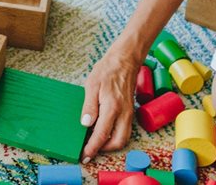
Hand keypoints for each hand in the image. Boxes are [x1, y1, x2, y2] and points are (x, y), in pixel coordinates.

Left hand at [80, 45, 139, 161]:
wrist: (125, 60)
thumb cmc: (107, 70)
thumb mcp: (92, 85)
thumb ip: (89, 106)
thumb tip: (85, 124)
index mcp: (112, 107)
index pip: (102, 135)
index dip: (92, 148)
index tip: (84, 155)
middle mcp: (124, 113)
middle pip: (117, 142)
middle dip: (103, 150)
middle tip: (89, 150)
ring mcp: (129, 113)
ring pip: (123, 138)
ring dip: (111, 144)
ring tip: (95, 142)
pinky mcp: (130, 111)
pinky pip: (125, 130)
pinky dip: (115, 135)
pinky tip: (103, 130)